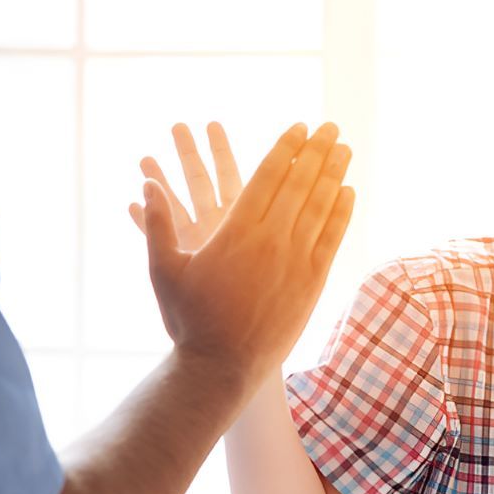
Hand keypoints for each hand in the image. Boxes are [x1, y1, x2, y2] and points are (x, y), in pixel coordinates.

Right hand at [139, 122, 354, 383]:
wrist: (222, 367)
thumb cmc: (188, 318)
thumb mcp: (163, 270)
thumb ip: (156, 225)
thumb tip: (146, 186)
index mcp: (236, 231)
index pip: (267, 176)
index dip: (286, 148)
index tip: (300, 127)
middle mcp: (271, 240)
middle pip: (299, 184)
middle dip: (317, 151)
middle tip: (330, 127)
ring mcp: (295, 261)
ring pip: (320, 206)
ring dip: (334, 174)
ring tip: (344, 149)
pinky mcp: (312, 283)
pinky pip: (331, 238)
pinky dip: (341, 213)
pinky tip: (348, 193)